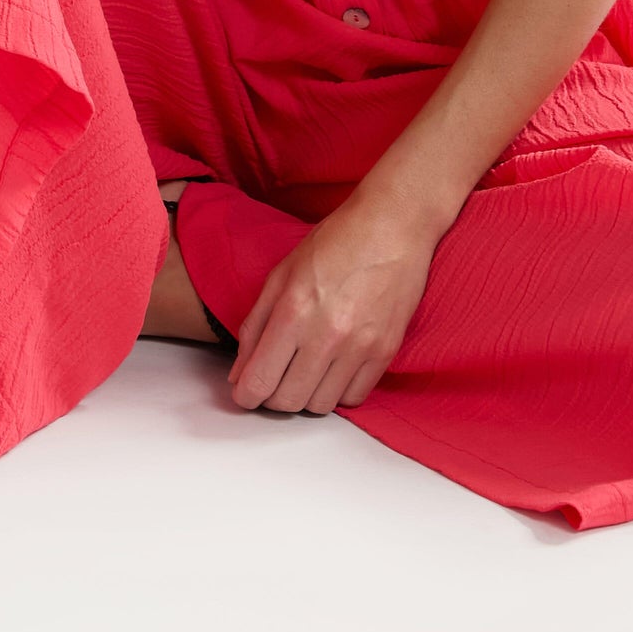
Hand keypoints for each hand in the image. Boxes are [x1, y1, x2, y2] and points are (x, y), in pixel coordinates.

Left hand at [227, 187, 443, 415]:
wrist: (393, 225)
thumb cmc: (335, 242)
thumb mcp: (282, 274)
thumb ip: (255, 325)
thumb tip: (239, 371)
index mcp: (293, 311)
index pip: (259, 381)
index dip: (245, 395)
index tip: (245, 391)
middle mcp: (326, 335)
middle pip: (288, 401)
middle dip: (271, 397)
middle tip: (273, 379)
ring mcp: (360, 347)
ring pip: (320, 406)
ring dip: (305, 396)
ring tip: (304, 371)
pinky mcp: (386, 352)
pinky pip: (354, 398)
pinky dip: (337, 391)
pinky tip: (332, 368)